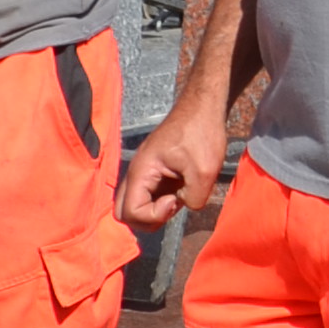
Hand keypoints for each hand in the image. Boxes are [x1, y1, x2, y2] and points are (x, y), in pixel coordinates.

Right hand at [118, 101, 232, 233]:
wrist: (203, 108)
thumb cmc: (202, 133)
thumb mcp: (205, 171)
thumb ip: (193, 199)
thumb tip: (183, 205)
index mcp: (141, 171)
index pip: (130, 212)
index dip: (154, 215)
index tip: (175, 199)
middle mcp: (136, 173)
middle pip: (123, 212)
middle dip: (147, 219)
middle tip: (172, 205)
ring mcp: (144, 173)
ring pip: (135, 205)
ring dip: (155, 211)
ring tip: (178, 197)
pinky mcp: (154, 172)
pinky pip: (147, 196)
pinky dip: (161, 202)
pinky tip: (181, 190)